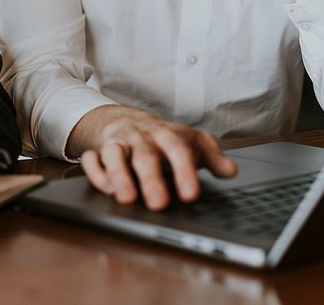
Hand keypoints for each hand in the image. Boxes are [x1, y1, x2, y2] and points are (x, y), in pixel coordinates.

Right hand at [70, 106, 235, 210]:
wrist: (127, 119)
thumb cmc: (164, 138)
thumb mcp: (192, 142)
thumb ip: (212, 156)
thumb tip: (231, 170)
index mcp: (168, 135)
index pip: (178, 150)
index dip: (184, 172)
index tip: (190, 194)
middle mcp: (143, 138)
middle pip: (146, 155)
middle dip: (151, 180)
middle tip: (158, 204)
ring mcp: (120, 143)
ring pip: (115, 154)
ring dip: (118, 175)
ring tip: (126, 198)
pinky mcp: (100, 150)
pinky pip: (92, 159)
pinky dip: (96, 172)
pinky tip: (104, 188)